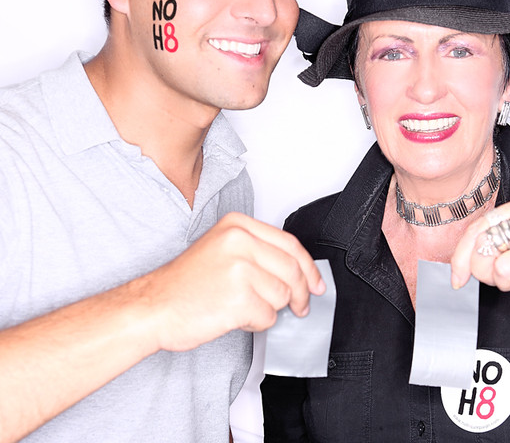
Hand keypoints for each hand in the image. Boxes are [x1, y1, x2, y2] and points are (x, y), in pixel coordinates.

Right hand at [138, 212, 324, 351]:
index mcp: (237, 225)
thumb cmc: (186, 283)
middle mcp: (239, 240)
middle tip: (299, 307)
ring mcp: (239, 268)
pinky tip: (234, 316)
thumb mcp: (222, 249)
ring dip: (269, 309)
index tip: (317, 284)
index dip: (309, 268)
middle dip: (301, 294)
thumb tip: (300, 272)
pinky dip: (256, 323)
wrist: (153, 306)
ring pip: (282, 295)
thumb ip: (259, 252)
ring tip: (243, 306)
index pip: (290, 244)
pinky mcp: (238, 298)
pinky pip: (267, 316)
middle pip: (292, 270)